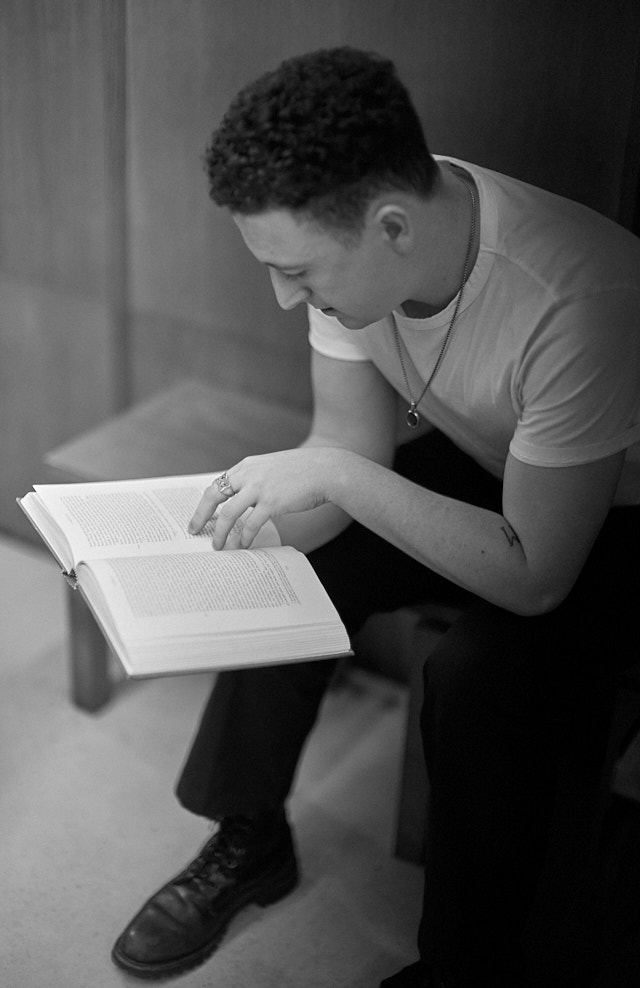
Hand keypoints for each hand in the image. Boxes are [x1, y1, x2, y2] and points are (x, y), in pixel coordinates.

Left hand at [188, 447, 341, 548]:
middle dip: (201, 516)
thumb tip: (242, 500)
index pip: (217, 485)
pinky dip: (244, 538)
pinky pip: (251, 525)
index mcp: (246, 466)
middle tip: (194, 531)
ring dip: (221, 533)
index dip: (205, 503)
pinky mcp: (272, 503)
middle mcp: (248, 475)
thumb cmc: (302, 472)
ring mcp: (259, 488)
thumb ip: (255, 480)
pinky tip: (243, 546)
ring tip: (218, 546)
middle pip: (213, 496)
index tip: (199, 516)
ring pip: (229, 514)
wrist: (326, 470)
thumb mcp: (272, 468)